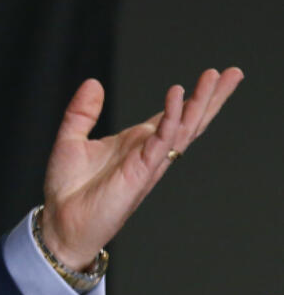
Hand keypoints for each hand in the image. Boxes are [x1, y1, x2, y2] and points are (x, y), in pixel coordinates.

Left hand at [40, 67, 243, 268]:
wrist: (60, 221)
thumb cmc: (68, 188)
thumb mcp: (70, 139)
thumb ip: (82, 111)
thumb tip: (93, 82)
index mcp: (136, 143)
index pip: (172, 115)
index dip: (193, 96)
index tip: (214, 74)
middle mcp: (148, 151)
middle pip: (189, 120)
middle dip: (212, 97)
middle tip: (234, 73)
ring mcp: (148, 162)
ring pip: (183, 129)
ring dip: (201, 103)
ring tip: (216, 78)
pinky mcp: (141, 172)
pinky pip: (161, 142)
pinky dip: (171, 119)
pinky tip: (178, 98)